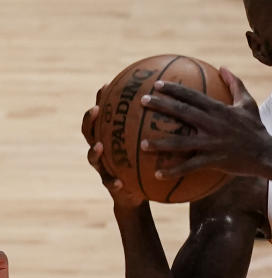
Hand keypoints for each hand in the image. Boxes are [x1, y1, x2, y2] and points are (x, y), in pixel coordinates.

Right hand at [81, 86, 146, 209]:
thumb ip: (158, 128)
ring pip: (91, 157)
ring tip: (99, 146)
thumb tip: (177, 106)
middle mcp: (103, 149)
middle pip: (89, 131)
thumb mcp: (154, 144)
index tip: (106, 85)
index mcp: (112, 136)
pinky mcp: (110, 185)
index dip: (101, 100)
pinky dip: (112, 182)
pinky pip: (108, 183)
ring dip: (93, 151)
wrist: (140, 192)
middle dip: (90, 119)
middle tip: (96, 109)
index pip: (104, 114)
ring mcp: (103, 167)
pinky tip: (118, 182)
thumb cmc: (147, 164)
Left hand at [140, 67, 270, 178]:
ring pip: (180, 142)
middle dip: (160, 105)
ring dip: (160, 143)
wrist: (267, 154)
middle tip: (142, 102)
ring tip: (142, 144)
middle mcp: (212, 124)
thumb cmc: (256, 128)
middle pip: (181, 112)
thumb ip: (235, 84)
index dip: (173, 89)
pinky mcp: (213, 160)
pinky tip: (157, 174)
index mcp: (218, 110)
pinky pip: (189, 167)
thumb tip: (223, 67)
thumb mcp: (248, 104)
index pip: (192, 95)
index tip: (157, 84)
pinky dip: (173, 171)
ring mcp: (211, 143)